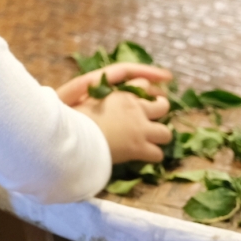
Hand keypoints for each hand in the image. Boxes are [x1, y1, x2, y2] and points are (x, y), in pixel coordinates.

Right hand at [57, 64, 173, 163]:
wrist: (75, 138)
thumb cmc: (73, 117)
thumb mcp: (83, 96)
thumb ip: (95, 93)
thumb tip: (95, 91)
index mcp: (121, 94)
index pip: (143, 84)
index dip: (146, 90)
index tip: (146, 95)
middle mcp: (135, 108)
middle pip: (162, 105)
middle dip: (161, 110)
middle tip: (154, 116)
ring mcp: (139, 129)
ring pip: (166, 132)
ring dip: (161, 135)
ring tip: (155, 138)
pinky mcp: (139, 148)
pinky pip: (157, 154)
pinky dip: (152, 156)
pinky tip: (146, 156)